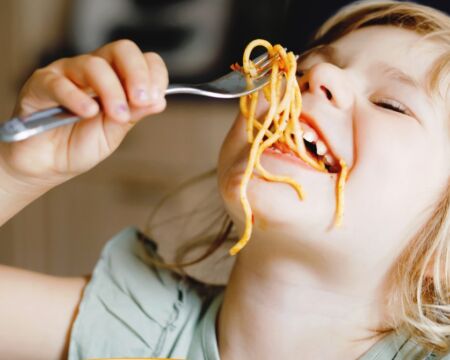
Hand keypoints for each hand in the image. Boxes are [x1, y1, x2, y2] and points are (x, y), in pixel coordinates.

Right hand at [1, 39, 167, 192]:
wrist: (47, 164)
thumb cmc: (79, 145)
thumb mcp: (114, 132)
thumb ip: (134, 114)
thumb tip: (159, 100)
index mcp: (115, 79)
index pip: (141, 60)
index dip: (153, 74)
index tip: (156, 97)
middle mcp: (93, 71)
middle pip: (121, 50)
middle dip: (137, 73)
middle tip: (141, 99)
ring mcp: (66, 74)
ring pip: (93, 65)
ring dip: (111, 91)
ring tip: (117, 116)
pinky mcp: (40, 85)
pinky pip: (59, 83)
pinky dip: (77, 98)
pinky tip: (88, 113)